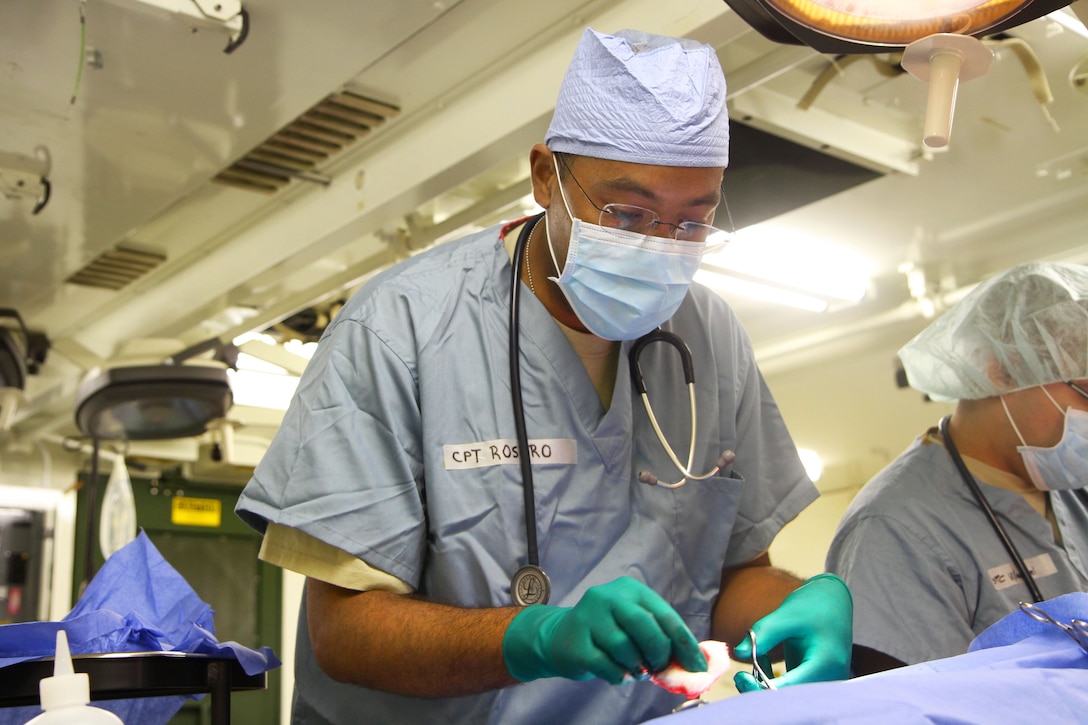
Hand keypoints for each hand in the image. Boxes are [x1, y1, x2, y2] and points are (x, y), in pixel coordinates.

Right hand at [502, 576, 706, 683]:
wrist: (558, 637)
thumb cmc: (607, 632)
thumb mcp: (632, 624)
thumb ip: (661, 636)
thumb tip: (696, 661)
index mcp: (629, 590)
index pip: (665, 615)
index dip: (684, 643)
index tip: (698, 666)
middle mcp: (607, 597)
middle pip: (644, 627)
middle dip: (658, 653)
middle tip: (658, 667)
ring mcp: (588, 618)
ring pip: (625, 649)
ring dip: (637, 667)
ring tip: (634, 669)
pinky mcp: (576, 643)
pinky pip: (607, 667)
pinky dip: (619, 676)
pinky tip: (619, 673)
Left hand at [733, 573, 851, 691]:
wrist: (833, 602)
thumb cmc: (812, 605)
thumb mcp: (786, 614)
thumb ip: (764, 633)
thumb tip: (740, 653)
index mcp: (826, 663)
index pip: (792, 689)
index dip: (762, 689)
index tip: (740, 676)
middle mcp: (829, 679)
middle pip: (789, 699)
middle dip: (760, 690)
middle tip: (740, 675)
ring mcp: (823, 683)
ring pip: (788, 697)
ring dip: (765, 683)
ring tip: (758, 655)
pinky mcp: (814, 682)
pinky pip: (789, 690)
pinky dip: (771, 680)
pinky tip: (763, 658)